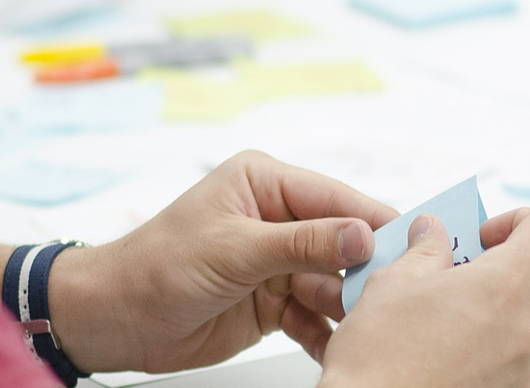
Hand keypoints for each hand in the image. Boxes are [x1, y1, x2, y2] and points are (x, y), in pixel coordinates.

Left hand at [46, 150, 399, 372]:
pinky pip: (315, 316)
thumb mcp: (235, 248)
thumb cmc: (156, 266)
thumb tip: (363, 234)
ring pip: (334, 284)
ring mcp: (278, 263)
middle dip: (364, 271)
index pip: (337, 198)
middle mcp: (277, 218)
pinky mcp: (275, 302)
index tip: (413, 243)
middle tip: (389, 294)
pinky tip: (338, 346)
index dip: (375, 221)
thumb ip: (303, 243)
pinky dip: (326, 333)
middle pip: (343, 243)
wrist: (116, 319)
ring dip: (347, 307)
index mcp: (265, 182)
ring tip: (364, 325)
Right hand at [320, 209, 529, 386]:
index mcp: (501, 287)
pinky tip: (446, 348)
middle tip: (476, 266)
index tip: (486, 234)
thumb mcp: (392, 284)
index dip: (524, 221)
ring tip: (449, 312)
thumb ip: (424, 250)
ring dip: (503, 305)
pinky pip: (513, 356)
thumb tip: (431, 232)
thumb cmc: (378, 361)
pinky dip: (490, 343)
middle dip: (524, 262)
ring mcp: (520, 367)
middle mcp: (523, 329)